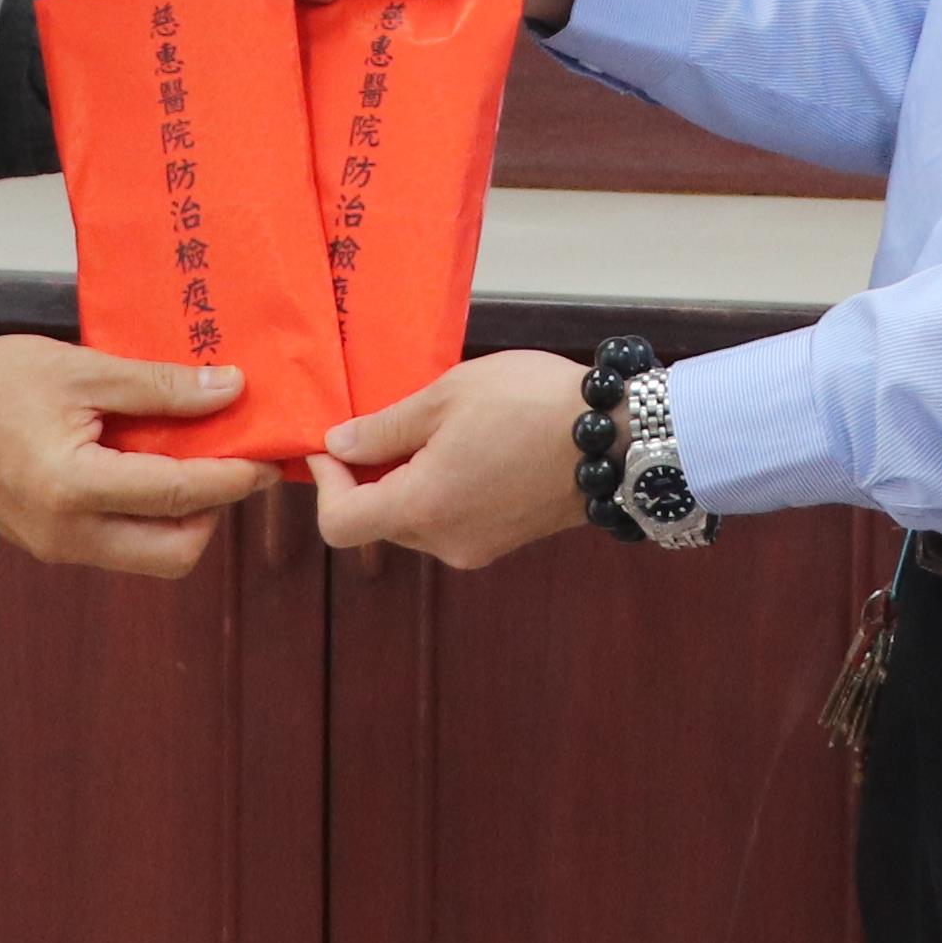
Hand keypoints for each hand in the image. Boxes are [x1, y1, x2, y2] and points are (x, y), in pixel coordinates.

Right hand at [0, 335, 274, 577]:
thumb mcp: (83, 369)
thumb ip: (160, 387)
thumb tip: (231, 389)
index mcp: (74, 487)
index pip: (179, 493)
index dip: (234, 475)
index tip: (270, 453)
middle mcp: (67, 534)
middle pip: (176, 552)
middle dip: (215, 512)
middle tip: (232, 460)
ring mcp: (56, 549)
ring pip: (150, 556)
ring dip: (184, 517)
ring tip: (193, 458)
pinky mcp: (50, 547)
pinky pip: (120, 545)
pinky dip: (150, 517)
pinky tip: (154, 467)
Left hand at [306, 347, 600, 569]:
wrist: (617, 436)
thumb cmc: (530, 403)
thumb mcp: (446, 395)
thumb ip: (384, 428)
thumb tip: (338, 446)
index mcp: (422, 508)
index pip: (338, 523)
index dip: (324, 483)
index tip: (330, 443)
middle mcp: (445, 542)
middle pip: (377, 522)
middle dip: (368, 477)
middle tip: (382, 424)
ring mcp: (478, 547)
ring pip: (416, 521)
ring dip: (407, 482)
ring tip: (433, 429)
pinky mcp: (505, 541)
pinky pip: (451, 521)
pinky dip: (441, 490)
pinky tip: (466, 447)